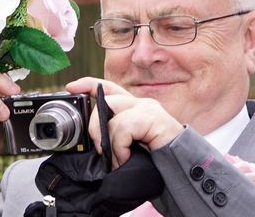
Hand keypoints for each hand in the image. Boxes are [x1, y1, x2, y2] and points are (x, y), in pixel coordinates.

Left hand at [66, 77, 183, 169]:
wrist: (183, 170)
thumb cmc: (157, 162)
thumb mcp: (128, 147)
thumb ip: (114, 138)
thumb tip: (93, 141)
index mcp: (134, 108)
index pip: (109, 88)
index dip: (89, 84)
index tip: (71, 87)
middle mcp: (141, 104)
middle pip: (106, 98)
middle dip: (94, 124)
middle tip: (100, 150)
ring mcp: (148, 109)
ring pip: (112, 113)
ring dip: (109, 142)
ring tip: (117, 159)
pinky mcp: (154, 118)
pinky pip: (123, 127)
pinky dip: (119, 146)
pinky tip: (126, 158)